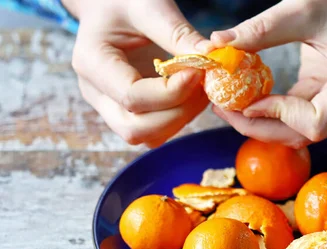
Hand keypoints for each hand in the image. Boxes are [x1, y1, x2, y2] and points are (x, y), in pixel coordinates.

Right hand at [63, 0, 211, 147]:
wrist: (109, 3)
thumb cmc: (125, 0)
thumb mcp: (150, 6)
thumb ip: (178, 33)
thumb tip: (212, 58)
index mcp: (91, 63)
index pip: (132, 97)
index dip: (172, 92)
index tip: (199, 71)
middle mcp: (96, 93)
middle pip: (135, 129)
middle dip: (177, 113)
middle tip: (203, 85)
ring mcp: (111, 106)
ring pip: (148, 135)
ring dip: (182, 118)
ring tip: (201, 87)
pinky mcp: (131, 110)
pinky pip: (157, 129)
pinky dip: (181, 117)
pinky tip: (194, 92)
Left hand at [210, 0, 326, 147]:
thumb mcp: (301, 10)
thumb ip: (261, 31)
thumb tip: (217, 44)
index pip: (315, 123)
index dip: (278, 117)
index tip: (246, 102)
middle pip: (304, 134)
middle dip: (261, 126)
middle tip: (222, 110)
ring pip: (300, 130)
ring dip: (264, 122)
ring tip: (228, 105)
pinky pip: (300, 116)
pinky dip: (273, 110)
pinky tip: (247, 98)